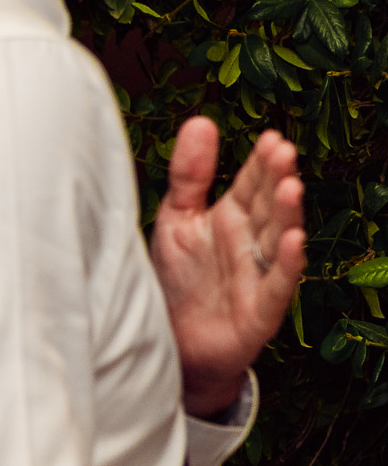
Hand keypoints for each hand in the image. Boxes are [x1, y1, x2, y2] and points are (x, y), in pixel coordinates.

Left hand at [151, 117, 306, 416]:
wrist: (173, 343)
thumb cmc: (178, 280)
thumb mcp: (176, 220)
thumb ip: (189, 175)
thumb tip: (200, 121)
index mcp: (232, 218)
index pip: (252, 184)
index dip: (260, 163)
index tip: (269, 139)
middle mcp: (251, 243)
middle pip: (269, 206)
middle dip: (277, 179)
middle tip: (282, 151)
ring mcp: (258, 276)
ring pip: (278, 240)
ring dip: (287, 214)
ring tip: (292, 186)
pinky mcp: (259, 311)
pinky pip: (277, 285)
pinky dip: (285, 264)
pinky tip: (292, 241)